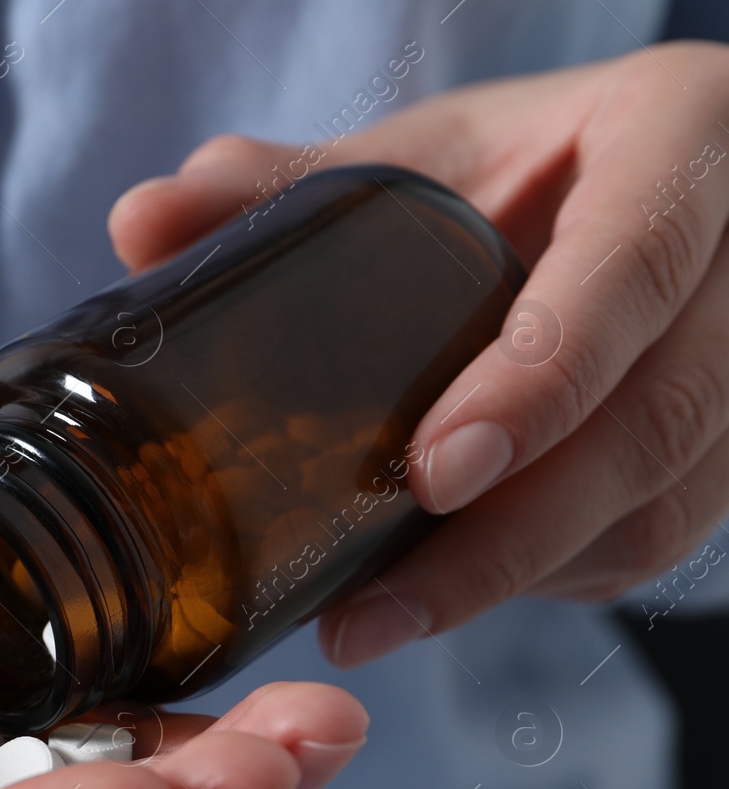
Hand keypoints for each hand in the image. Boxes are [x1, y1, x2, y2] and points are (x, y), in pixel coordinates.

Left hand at [109, 42, 728, 664]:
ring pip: (669, 499)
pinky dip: (554, 576)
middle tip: (375, 607)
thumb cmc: (529, 161)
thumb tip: (140, 219)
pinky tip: (450, 596)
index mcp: (679, 138)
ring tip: (381, 623)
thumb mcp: (428, 150)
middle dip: (512, 536)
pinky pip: (663, 534)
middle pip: (660, 419)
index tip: (436, 473)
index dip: (541, 379)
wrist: (645, 183)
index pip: (633, 267)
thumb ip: (293, 183)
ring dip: (522, 580)